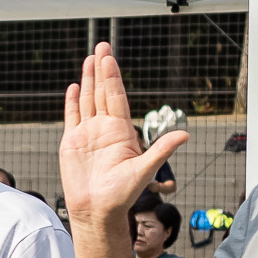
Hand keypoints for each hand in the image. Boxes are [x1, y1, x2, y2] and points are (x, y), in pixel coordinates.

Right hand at [63, 45, 188, 257]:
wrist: (97, 211)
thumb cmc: (122, 195)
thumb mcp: (144, 171)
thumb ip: (161, 149)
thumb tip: (185, 134)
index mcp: (121, 131)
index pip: (116, 97)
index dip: (113, 76)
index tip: (110, 58)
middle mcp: (105, 128)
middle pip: (103, 92)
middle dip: (102, 69)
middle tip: (102, 46)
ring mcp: (88, 134)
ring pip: (88, 100)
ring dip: (88, 80)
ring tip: (89, 59)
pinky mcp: (72, 142)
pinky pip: (72, 117)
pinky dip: (72, 102)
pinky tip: (74, 87)